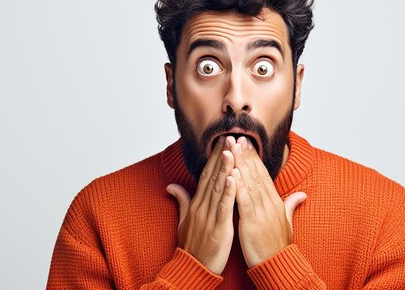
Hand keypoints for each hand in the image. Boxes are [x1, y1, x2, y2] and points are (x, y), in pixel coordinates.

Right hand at [166, 136, 237, 274]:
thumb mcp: (183, 221)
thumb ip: (181, 201)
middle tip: (229, 136)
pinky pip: (223, 207)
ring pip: (218, 187)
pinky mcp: (218, 227)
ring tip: (231, 149)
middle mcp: (201, 206)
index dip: (214, 157)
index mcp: (197, 204)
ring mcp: (209, 216)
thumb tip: (172, 185)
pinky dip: (228, 192)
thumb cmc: (191, 246)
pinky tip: (233, 178)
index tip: (222, 141)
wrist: (192, 268)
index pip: (206, 175)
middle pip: (212, 176)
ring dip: (225, 167)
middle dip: (221, 155)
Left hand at [230, 137, 306, 267]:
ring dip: (240, 164)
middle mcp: (269, 204)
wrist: (279, 265)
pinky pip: (244, 201)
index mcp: (275, 202)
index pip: (264, 175)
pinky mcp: (252, 222)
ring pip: (250, 183)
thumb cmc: (279, 246)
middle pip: (256, 174)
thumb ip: (291, 205)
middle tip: (237, 137)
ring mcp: (261, 212)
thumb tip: (301, 194)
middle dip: (246, 155)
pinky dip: (238, 186)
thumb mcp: (287, 223)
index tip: (246, 144)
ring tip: (232, 148)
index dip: (254, 159)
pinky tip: (232, 173)